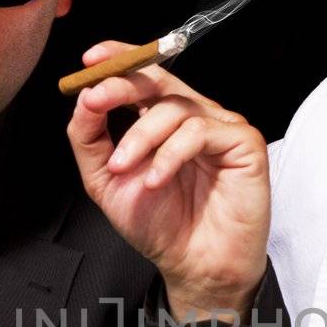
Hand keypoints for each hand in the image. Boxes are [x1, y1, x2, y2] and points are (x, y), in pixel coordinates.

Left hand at [66, 42, 268, 319]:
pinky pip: (200, 131)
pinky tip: (157, 180)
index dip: (119, 60)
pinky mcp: (243, 142)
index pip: (143, 76)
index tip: (90, 61)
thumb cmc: (161, 227)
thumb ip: (90, 139)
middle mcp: (193, 117)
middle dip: (121, 85)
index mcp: (164, 120)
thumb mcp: (107, 181)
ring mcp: (220, 127)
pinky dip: (170, 154)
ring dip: (140, 136)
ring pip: (174, 107)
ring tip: (124, 169)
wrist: (193, 266)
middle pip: (158, 79)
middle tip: (96, 101)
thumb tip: (83, 98)